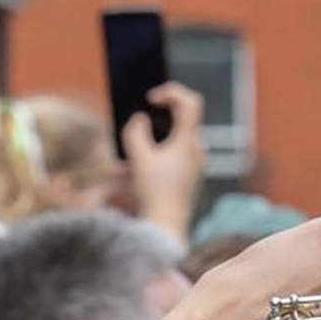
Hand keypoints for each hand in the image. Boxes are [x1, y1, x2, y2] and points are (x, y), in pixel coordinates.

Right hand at [125, 81, 207, 244]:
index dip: (170, 92)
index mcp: (189, 141)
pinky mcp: (187, 179)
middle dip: (153, 120)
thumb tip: (140, 119)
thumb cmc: (154, 192)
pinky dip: (150, 159)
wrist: (166, 228)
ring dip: (146, 143)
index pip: (190, 102)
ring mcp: (194, 166)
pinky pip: (169, 160)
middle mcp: (197, 151)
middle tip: (134, 120)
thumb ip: (135, 131)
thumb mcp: (138, 157)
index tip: (150, 99)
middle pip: (178, 121)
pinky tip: (127, 172)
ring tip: (123, 157)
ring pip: (170, 142)